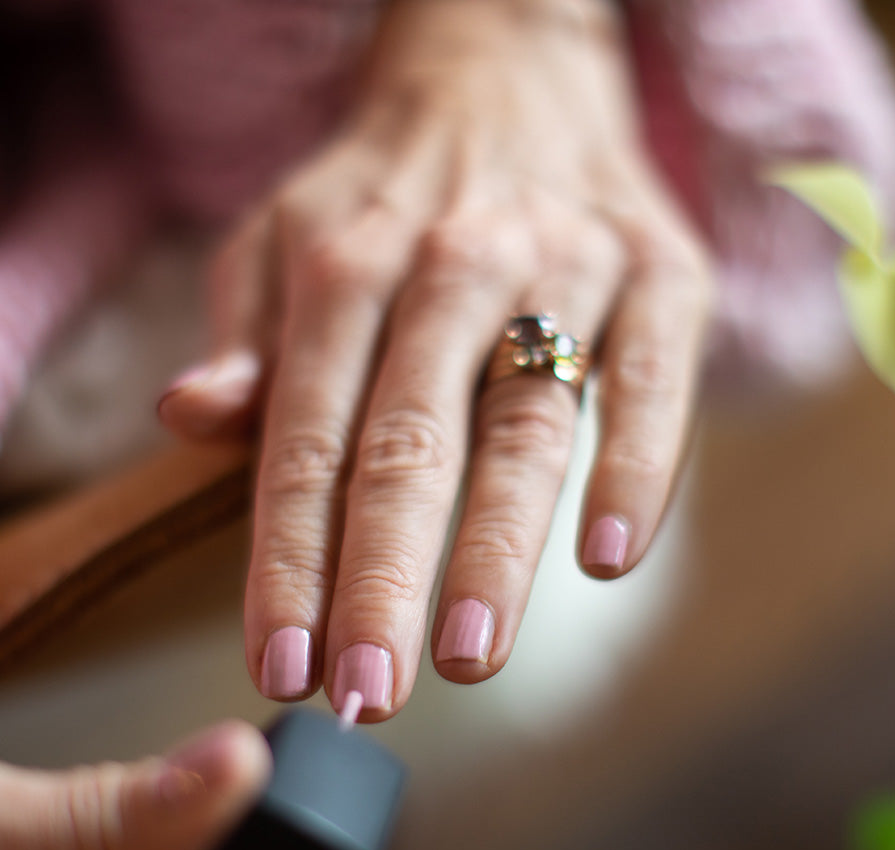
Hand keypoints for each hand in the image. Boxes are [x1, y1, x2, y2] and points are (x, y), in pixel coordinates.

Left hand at [158, 0, 711, 717]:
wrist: (510, 72)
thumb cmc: (388, 188)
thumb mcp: (285, 238)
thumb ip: (246, 335)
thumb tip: (192, 418)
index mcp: (346, 265)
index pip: (306, 437)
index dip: (289, 559)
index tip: (283, 666)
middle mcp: (453, 265)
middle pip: (411, 444)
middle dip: (384, 579)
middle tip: (369, 692)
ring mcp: (565, 265)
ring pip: (527, 424)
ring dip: (496, 548)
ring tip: (469, 653)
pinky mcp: (662, 272)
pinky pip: (654, 380)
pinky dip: (637, 467)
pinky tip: (607, 556)